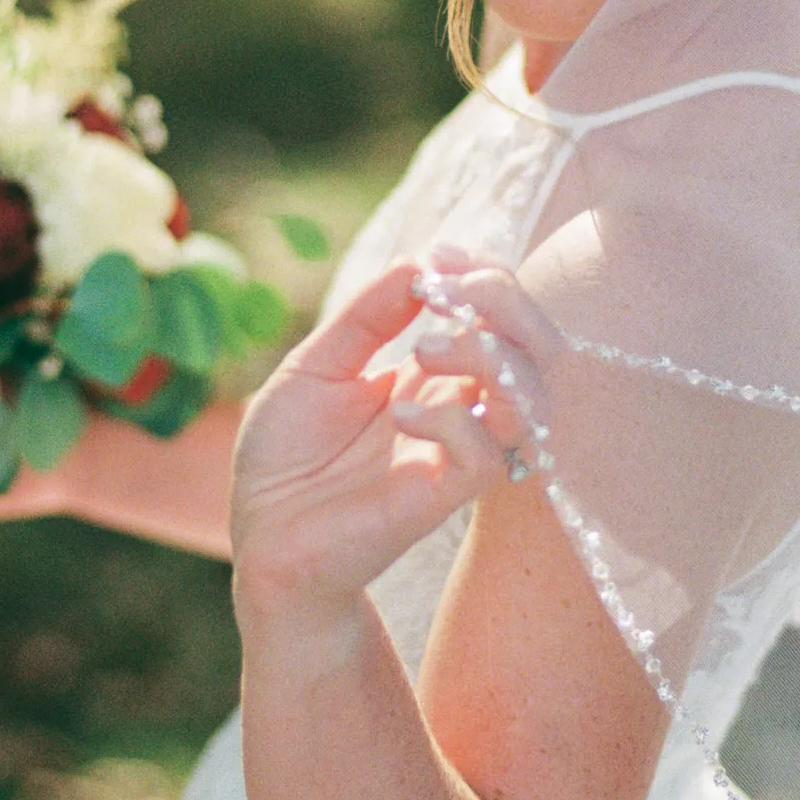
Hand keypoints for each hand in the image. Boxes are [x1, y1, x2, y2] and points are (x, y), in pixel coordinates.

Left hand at [230, 252, 559, 631]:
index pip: (499, 318)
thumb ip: (368, 317)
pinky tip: (398, 414)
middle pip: (538, 350)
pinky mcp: (440, 498)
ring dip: (490, 356)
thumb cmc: (285, 459)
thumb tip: (419, 262)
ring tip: (424, 347)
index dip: (486, 278)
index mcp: (434, 376)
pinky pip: (485, 453)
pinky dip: (451, 418)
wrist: (262, 541)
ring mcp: (454, 455)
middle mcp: (458, 410)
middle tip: (452, 290)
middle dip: (508, 304)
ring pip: (531, 402)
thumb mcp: (316, 364)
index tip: (440, 257)